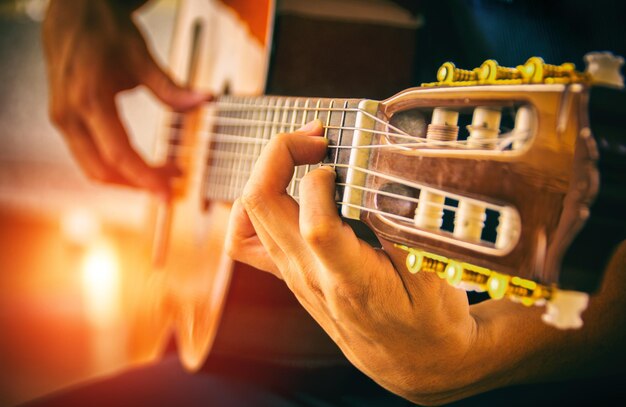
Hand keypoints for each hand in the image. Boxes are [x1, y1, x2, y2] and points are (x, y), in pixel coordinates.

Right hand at [43, 0, 208, 197]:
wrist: (70, 14)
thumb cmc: (105, 31)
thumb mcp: (141, 56)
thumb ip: (171, 87)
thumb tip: (205, 101)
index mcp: (90, 99)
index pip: (119, 154)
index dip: (145, 178)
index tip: (167, 192)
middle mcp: (70, 115)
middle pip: (103, 170)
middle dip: (139, 183)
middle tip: (172, 182)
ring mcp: (62, 120)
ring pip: (92, 169)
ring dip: (126, 179)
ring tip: (161, 174)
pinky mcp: (64, 122)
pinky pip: (87, 157)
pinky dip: (113, 168)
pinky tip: (139, 164)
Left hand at [226, 121, 625, 403]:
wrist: (411, 362)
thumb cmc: (428, 320)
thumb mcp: (433, 277)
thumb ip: (405, 229)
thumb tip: (383, 178)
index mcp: (351, 279)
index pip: (315, 225)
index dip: (320, 181)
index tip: (342, 159)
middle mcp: (310, 275)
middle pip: (263, 204)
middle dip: (283, 152)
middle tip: (320, 137)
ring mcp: (292, 274)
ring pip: (250, 212)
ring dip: (270, 169)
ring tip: (304, 152)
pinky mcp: (287, 274)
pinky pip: (245, 238)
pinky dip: (252, 205)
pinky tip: (280, 190)